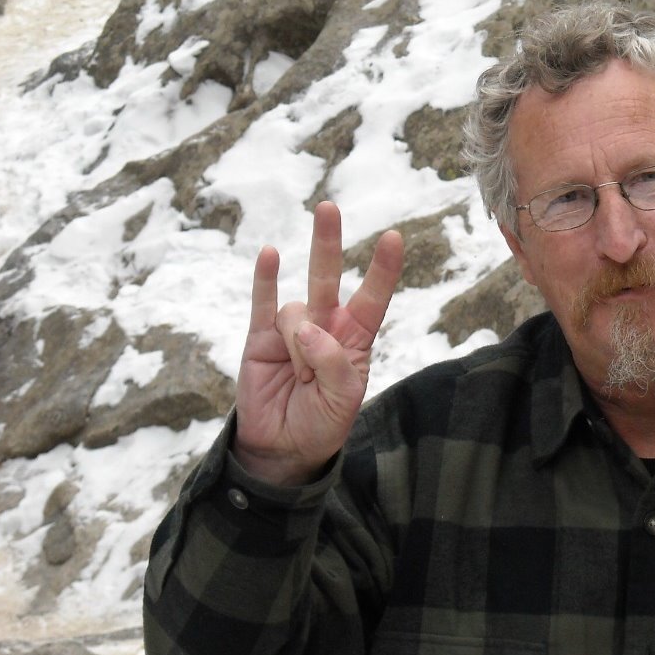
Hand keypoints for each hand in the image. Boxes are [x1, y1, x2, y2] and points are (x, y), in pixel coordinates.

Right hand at [233, 201, 403, 485]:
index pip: (372, 298)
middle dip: (328, 241)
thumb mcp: (342, 400)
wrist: (281, 447)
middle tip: (328, 207)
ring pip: (295, 310)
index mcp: (355, 339)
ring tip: (297, 377)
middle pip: (328, 276)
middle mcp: (325, 325)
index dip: (382, 269)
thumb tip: (308, 328)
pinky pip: (263, 301)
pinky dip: (265, 278)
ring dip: (298, 344)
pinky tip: (270, 254)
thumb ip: (334, 363)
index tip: (394, 237)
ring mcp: (292, 329)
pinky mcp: (261, 338)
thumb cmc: (321, 422)